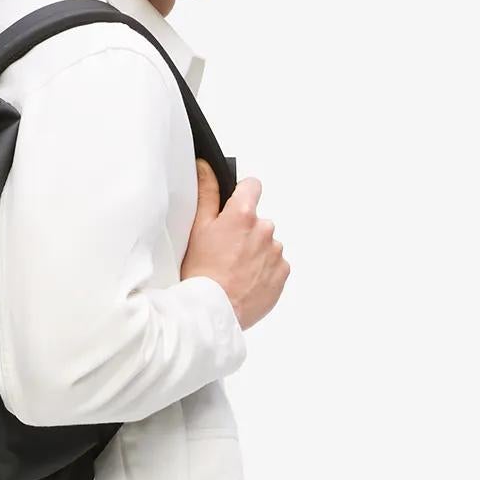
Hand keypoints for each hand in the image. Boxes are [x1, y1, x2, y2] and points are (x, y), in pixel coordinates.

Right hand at [181, 160, 289, 328]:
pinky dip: (264, 270)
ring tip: (235, 270)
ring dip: (255, 252)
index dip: (242, 195)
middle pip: (258, 220)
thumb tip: (207, 168)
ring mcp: (276, 252)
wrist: (213, 311)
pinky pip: (275, 265)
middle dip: (246, 231)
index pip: (252, 186)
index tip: (234, 208)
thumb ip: (206, 193)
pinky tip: (246, 280)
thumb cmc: (202, 272)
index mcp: (244, 214)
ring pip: (267, 244)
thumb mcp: (198, 228)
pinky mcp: (282, 273)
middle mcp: (265, 229)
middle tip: (226, 251)